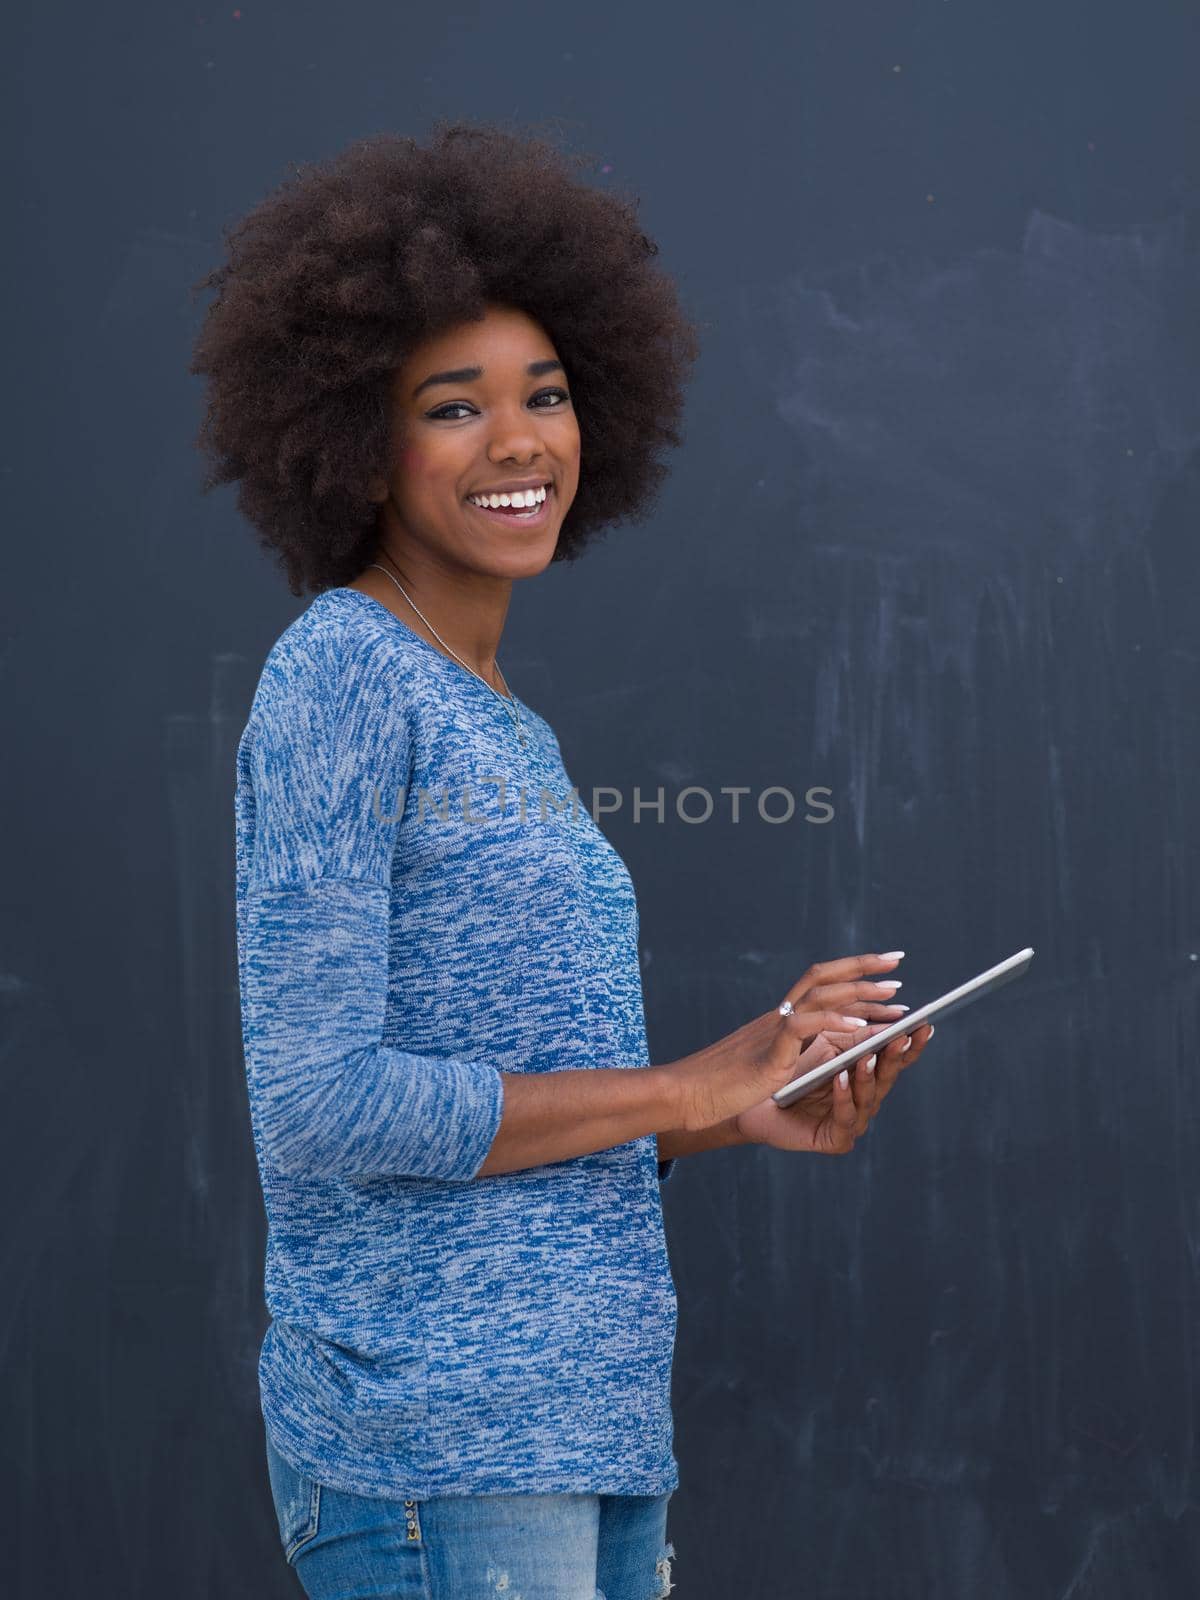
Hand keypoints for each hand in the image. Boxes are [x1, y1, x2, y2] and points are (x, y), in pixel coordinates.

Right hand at [664, 952, 912, 1133]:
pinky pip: (804, 1027)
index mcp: (780, 1018)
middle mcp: (779, 1016)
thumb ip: (794, 1049)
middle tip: (899, 967)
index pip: (821, 981)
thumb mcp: (769, 1062)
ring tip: (893, 996)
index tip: (886, 967)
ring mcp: (773, 1031)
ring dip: (860, 993)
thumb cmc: (724, 1084)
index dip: (854, 969)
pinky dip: (833, 1023)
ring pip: (820, 995)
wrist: (686, 1095)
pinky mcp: (769, 1053)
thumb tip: (830, 1044)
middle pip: (826, 978)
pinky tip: (860, 1027)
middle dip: (865, 969)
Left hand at [734, 1020, 934, 1153]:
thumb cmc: (790, 1072)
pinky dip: (843, 1097)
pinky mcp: (835, 1139)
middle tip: (904, 1035)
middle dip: (897, 1056)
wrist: (754, 1103)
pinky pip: (843, 1117)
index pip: (895, 1058)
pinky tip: (840, 1078)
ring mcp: (852, 1121)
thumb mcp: (822, 1047)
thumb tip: (884, 1014)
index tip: (924, 1022)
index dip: (910, 1042)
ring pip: (868, 1097)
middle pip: (887, 1076)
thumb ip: (851, 1035)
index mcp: (866, 1076)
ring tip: (867, 1055)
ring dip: (868, 1075)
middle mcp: (865, 1099)